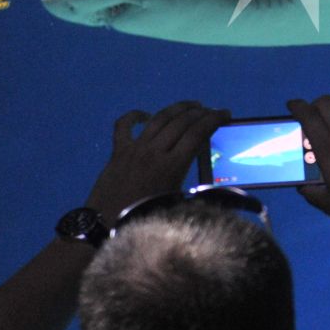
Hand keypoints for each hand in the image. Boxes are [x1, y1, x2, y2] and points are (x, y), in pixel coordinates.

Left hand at [84, 101, 231, 217]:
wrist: (105, 224)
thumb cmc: (144, 219)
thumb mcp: (175, 201)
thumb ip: (189, 181)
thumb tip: (203, 166)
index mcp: (172, 166)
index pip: (197, 133)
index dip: (213, 120)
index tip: (224, 114)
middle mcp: (154, 151)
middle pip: (182, 122)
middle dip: (200, 112)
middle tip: (211, 110)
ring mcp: (135, 148)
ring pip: (159, 118)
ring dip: (177, 108)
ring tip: (191, 105)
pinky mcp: (118, 150)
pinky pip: (124, 125)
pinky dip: (135, 116)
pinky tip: (145, 115)